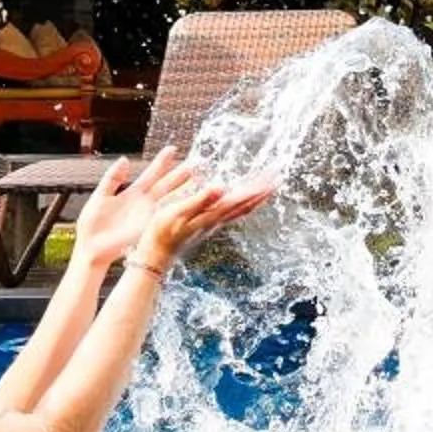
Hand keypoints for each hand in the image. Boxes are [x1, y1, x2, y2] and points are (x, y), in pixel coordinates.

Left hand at [68, 149, 203, 270]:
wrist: (91, 247)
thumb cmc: (92, 225)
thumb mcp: (100, 195)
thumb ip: (113, 178)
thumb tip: (124, 160)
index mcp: (132, 194)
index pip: (151, 174)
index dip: (162, 162)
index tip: (172, 150)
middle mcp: (143, 204)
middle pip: (165, 186)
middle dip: (179, 176)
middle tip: (195, 166)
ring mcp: (148, 216)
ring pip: (169, 201)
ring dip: (183, 193)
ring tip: (198, 183)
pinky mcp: (147, 228)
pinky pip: (165, 217)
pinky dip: (177, 211)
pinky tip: (188, 203)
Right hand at [130, 171, 278, 271]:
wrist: (155, 255)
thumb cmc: (161, 232)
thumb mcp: (176, 212)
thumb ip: (198, 200)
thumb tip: (221, 188)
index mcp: (212, 214)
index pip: (241, 199)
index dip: (258, 187)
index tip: (274, 176)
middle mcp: (217, 220)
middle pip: (246, 204)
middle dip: (262, 190)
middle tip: (277, 177)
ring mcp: (212, 224)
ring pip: (240, 210)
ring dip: (255, 198)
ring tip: (267, 188)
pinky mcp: (206, 225)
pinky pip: (231, 213)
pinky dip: (242, 204)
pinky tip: (242, 201)